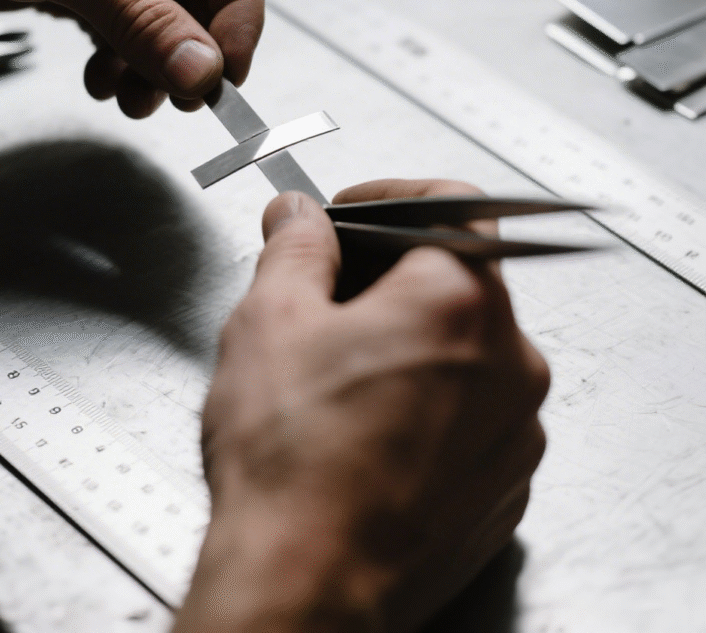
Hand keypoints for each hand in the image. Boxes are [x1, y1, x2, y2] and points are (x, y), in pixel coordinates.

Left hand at [0, 0, 264, 117]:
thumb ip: (142, 19)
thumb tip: (205, 73)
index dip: (240, 12)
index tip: (228, 70)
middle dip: (190, 47)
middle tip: (180, 95)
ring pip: (164, 17)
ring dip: (154, 63)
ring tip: (130, 95)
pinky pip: (125, 29)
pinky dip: (122, 60)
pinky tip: (101, 78)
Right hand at [175, 179, 549, 632]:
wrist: (307, 586)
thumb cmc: (290, 459)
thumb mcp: (269, 319)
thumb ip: (294, 247)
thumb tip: (298, 215)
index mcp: (459, 302)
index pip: (451, 202)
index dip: (387, 197)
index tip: (347, 216)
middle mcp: (509, 363)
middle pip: (459, 277)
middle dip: (389, 272)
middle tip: (325, 292)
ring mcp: (514, 431)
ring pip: (466, 349)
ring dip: (409, 338)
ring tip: (337, 370)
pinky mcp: (503, 485)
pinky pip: (472, 414)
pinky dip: (428, 399)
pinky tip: (365, 425)